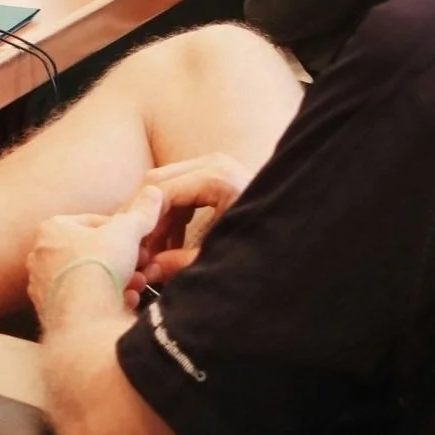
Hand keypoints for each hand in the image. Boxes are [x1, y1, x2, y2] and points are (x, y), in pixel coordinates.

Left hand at [27, 186, 160, 324]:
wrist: (84, 319)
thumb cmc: (98, 266)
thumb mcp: (126, 231)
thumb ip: (140, 212)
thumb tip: (153, 191)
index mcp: (52, 229)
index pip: (92, 222)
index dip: (121, 231)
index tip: (138, 242)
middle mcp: (41, 256)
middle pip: (90, 252)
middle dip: (120, 259)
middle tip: (141, 265)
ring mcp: (43, 286)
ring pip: (88, 278)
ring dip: (116, 280)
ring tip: (136, 285)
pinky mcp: (51, 313)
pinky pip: (83, 302)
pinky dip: (104, 300)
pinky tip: (123, 302)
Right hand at [131, 153, 253, 291]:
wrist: (301, 236)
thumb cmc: (266, 247)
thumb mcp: (221, 256)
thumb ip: (182, 263)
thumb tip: (150, 271)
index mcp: (217, 178)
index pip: (160, 192)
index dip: (142, 222)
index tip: (132, 249)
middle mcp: (214, 163)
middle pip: (157, 182)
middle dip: (144, 217)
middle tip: (135, 249)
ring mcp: (215, 164)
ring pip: (165, 185)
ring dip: (157, 218)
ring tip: (152, 254)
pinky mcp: (216, 174)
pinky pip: (181, 189)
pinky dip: (172, 215)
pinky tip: (169, 247)